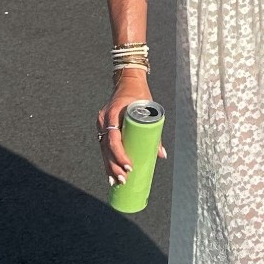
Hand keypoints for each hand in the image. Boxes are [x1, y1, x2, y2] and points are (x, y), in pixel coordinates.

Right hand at [98, 70, 163, 188]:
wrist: (127, 81)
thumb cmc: (139, 94)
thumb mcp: (148, 109)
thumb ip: (155, 132)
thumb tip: (161, 154)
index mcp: (113, 115)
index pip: (114, 139)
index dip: (120, 154)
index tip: (129, 166)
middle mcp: (104, 121)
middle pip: (107, 148)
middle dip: (114, 166)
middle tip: (123, 180)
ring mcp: (102, 125)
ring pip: (104, 150)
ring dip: (109, 167)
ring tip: (116, 182)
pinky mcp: (103, 128)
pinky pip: (104, 147)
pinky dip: (107, 160)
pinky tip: (110, 173)